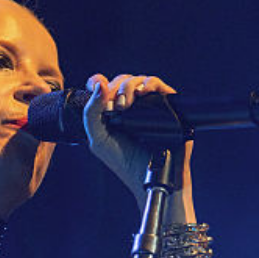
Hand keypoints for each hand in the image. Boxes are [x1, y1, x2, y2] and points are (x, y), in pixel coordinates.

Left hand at [82, 73, 195, 212]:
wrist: (152, 177)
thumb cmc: (124, 162)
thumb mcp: (98, 139)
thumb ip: (91, 114)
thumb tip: (99, 85)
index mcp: (112, 112)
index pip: (104, 87)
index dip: (98, 82)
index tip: (97, 86)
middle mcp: (131, 106)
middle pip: (123, 81)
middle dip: (118, 87)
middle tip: (118, 105)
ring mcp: (149, 106)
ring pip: (140, 81)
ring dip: (131, 85)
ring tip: (128, 102)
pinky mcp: (167, 107)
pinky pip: (160, 86)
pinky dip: (152, 83)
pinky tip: (144, 92)